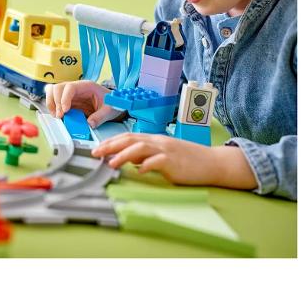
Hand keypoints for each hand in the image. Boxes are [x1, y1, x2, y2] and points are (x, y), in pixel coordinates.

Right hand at [45, 80, 123, 127]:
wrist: (112, 103)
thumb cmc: (111, 102)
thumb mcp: (109, 110)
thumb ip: (100, 117)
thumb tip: (89, 124)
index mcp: (86, 86)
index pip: (70, 87)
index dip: (64, 98)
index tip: (65, 110)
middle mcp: (76, 88)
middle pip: (58, 88)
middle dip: (55, 102)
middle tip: (60, 116)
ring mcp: (70, 94)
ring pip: (53, 92)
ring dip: (51, 103)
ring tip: (57, 116)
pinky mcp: (68, 101)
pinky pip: (55, 100)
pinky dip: (52, 107)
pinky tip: (58, 116)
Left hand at [92, 133, 257, 189]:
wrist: (213, 162)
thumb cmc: (188, 160)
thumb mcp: (164, 155)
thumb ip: (147, 156)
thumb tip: (129, 160)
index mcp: (154, 140)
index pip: (128, 137)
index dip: (111, 142)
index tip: (97, 149)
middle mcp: (158, 142)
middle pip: (130, 139)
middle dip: (110, 145)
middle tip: (95, 153)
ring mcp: (166, 150)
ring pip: (140, 148)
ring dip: (123, 155)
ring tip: (110, 163)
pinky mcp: (174, 161)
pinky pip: (158, 161)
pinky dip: (147, 165)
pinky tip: (138, 170)